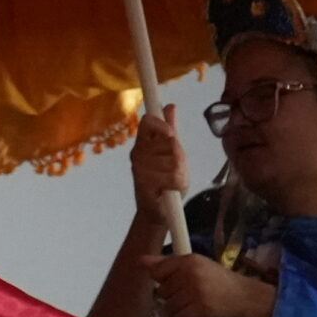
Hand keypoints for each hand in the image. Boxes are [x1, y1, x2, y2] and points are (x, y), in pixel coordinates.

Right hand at [129, 106, 191, 226]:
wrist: (159, 211)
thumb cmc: (166, 180)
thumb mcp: (173, 152)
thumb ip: (170, 129)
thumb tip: (170, 106)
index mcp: (143, 143)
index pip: (147, 122)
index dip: (161, 124)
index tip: (171, 134)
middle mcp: (138, 154)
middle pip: (168, 142)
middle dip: (178, 156)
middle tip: (175, 168)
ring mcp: (139, 169)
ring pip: (172, 160)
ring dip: (179, 172)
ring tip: (172, 180)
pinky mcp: (143, 184)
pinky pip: (171, 176)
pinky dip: (176, 184)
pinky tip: (170, 190)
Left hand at [144, 253, 277, 316]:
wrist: (245, 296)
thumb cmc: (217, 279)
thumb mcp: (194, 265)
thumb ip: (165, 264)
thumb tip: (140, 261)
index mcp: (188, 260)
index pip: (156, 272)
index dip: (164, 280)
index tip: (179, 282)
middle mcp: (190, 274)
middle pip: (161, 292)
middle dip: (174, 296)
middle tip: (193, 293)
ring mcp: (195, 292)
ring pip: (168, 307)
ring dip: (180, 309)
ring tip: (196, 303)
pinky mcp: (200, 309)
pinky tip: (198, 313)